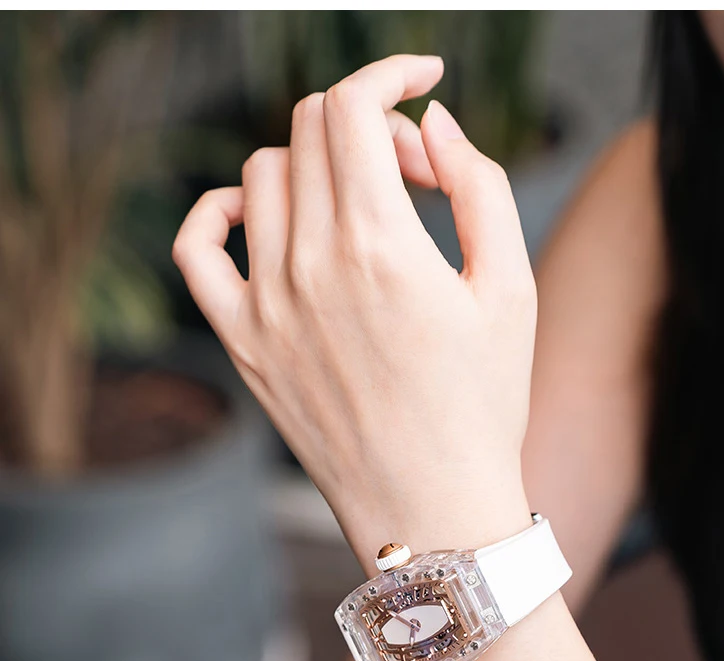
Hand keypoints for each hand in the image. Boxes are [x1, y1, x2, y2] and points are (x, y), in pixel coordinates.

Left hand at [173, 55, 535, 570]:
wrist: (433, 508)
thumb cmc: (484, 404)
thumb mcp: (511, 288)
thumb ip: (477, 184)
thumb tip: (430, 122)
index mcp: (381, 245)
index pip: (354, 106)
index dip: (391, 74)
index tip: (421, 81)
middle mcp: (310, 266)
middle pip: (309, 128)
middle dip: (365, 120)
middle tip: (410, 167)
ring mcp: (265, 307)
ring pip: (263, 175)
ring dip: (314, 163)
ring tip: (359, 204)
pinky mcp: (242, 344)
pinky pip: (197, 250)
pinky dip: (218, 211)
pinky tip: (255, 213)